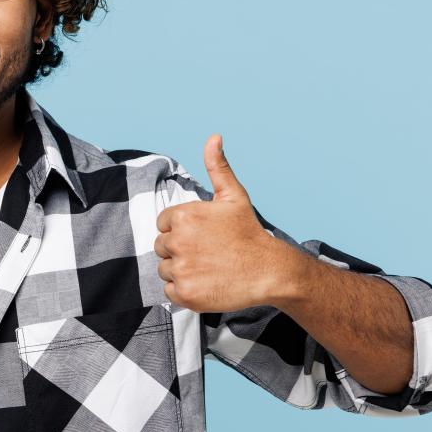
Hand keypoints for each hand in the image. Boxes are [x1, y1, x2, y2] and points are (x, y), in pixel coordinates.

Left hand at [154, 134, 292, 312]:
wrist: (269, 270)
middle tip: (208, 253)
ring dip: (182, 270)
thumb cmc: (249, 233)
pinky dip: (185, 290)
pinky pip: (169, 291)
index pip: (164, 224)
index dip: (183, 230)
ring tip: (208, 268)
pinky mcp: (185, 294)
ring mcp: (181, 269)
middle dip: (181, 250)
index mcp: (183, 216)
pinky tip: (206, 283)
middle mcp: (178, 242)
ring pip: (165, 269)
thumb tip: (214, 137)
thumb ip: (217, 167)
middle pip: (162, 247)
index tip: (203, 236)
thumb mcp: (234, 196)